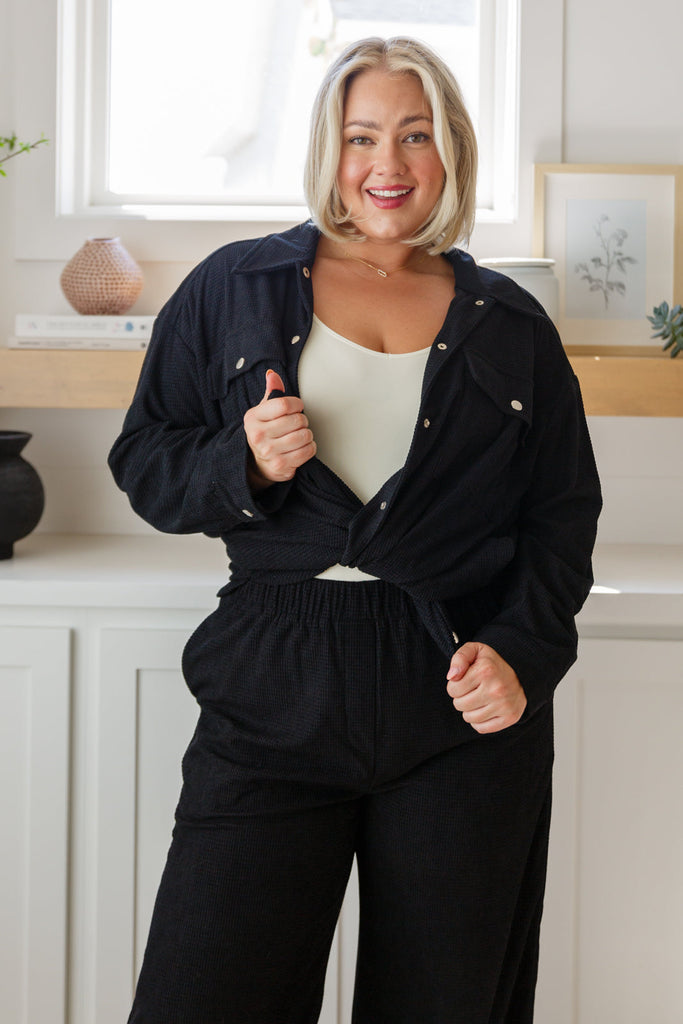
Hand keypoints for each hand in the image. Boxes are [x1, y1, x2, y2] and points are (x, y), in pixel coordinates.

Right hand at [243, 370, 315, 489]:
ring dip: (307, 435)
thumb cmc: (265, 433)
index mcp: (253, 417)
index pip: (284, 404)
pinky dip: (310, 448)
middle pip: (296, 420)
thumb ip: (271, 392)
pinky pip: (307, 451)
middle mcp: (258, 435)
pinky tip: (302, 446)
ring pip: (304, 436)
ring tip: (300, 435)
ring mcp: (268, 451)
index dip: (297, 404)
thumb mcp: (264, 411)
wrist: (258, 464)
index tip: (297, 407)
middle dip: (303, 420)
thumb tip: (272, 374)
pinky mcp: (280, 465)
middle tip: (298, 424)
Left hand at [446, 642, 526, 733]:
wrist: (522, 675)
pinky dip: (479, 722)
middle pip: (459, 705)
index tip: (466, 680)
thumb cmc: (491, 664)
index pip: (452, 689)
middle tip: (473, 690)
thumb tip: (451, 677)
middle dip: (461, 698)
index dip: (455, 685)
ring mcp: (504, 705)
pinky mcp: (510, 718)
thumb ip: (459, 658)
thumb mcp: (475, 651)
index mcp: (485, 671)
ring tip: (479, 699)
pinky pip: (481, 728)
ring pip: (469, 718)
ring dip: (469, 710)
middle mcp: (496, 689)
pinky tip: (485, 709)